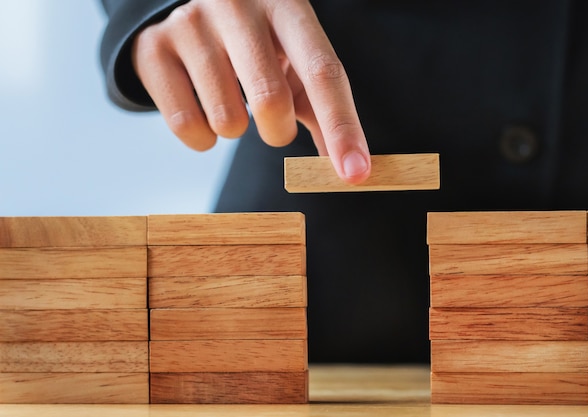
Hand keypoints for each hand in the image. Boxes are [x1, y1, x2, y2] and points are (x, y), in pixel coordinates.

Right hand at [131, 0, 370, 183]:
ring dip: (236, 130)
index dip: (342, 127)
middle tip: (272, 124)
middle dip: (277, 132)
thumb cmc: (256, 43)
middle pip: (271, 99)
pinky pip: (186, 126)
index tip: (355, 172)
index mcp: (286, 5)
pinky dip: (202, 138)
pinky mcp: (153, 48)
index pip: (323, 72)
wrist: (188, 7)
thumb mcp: (293, 59)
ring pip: (226, 120)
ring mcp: (190, 23)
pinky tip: (202, 110)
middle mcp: (237, 5)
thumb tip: (348, 165)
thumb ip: (321, 107)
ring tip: (229, 102)